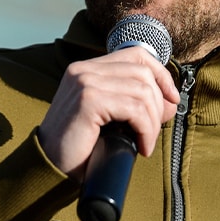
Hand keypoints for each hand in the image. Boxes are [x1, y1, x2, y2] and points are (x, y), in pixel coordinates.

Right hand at [38, 47, 179, 180]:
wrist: (48, 166)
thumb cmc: (79, 146)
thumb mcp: (109, 117)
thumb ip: (132, 101)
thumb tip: (171, 101)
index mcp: (87, 69)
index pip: (135, 54)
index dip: (160, 73)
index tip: (171, 99)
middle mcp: (84, 70)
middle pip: (143, 72)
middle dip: (159, 103)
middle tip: (153, 130)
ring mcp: (85, 82)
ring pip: (143, 91)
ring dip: (152, 121)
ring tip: (144, 142)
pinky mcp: (88, 100)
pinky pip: (134, 109)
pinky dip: (146, 130)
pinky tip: (141, 147)